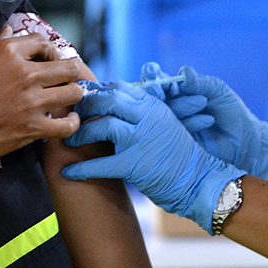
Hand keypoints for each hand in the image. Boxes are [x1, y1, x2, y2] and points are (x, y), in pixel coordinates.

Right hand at [0, 29, 84, 166]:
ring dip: (72, 94)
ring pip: (74, 92)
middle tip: (62, 79)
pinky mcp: (34, 127)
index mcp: (7, 52)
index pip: (43, 42)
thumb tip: (9, 28)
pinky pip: (68, 124)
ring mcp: (32, 101)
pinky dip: (72, 122)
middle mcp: (24, 73)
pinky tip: (68, 120)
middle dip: (68, 71)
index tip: (46, 60)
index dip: (48, 50)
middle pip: (68, 66)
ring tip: (65, 98)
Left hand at [61, 81, 244, 233]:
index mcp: (153, 105)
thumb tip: (113, 104)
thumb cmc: (178, 154)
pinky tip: (68, 172)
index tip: (83, 100)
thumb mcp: (165, 122)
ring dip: (81, 133)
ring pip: (102, 126)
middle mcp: (147, 117)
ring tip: (70, 141)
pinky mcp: (136, 164)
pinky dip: (81, 168)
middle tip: (72, 116)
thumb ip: (143, 112)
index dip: (96, 92)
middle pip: (107, 100)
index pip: (118, 87)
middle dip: (84, 107)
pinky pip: (101, 164)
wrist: (199, 180)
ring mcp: (142, 139)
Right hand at [141, 63, 267, 182]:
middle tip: (160, 89)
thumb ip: (200, 82)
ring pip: (164, 113)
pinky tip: (208, 120)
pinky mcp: (176, 141)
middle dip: (154, 90)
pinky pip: (174, 130)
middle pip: (153, 97)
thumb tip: (183, 71)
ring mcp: (172, 124)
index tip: (153, 71)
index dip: (152, 75)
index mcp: (178, 89)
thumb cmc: (231, 110)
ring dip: (182, 106)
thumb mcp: (217, 90)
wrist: (243, 139)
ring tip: (202, 102)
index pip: (159, 79)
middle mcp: (171, 106)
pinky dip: (191, 123)